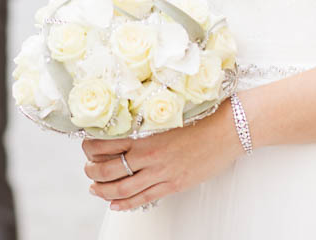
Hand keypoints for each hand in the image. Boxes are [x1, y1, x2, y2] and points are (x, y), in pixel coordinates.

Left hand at [82, 95, 244, 211]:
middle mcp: (148, 154)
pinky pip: (143, 198)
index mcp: (144, 132)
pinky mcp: (173, 184)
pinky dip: (125, 204)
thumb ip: (145, 120)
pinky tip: (116, 204)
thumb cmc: (203, 115)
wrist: (230, 128)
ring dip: (104, 190)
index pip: (103, 144)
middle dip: (91, 172)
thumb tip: (126, 121)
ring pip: (122, 188)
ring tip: (95, 189)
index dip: (89, 148)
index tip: (85, 148)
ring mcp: (161, 172)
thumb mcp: (167, 111)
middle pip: (107, 169)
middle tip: (87, 171)